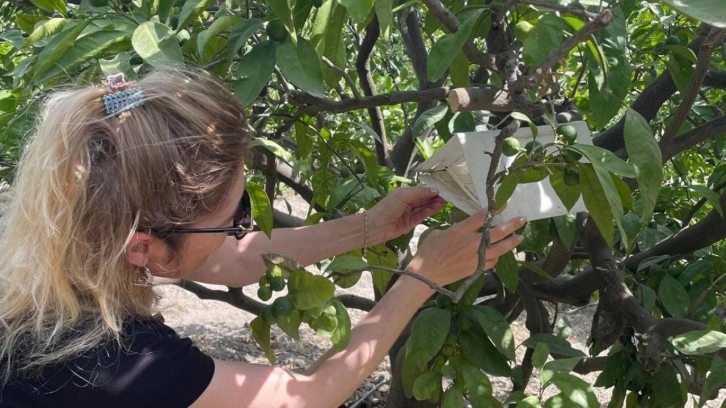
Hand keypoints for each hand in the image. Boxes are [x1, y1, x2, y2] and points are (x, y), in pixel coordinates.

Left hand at [366, 187, 445, 243]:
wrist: (376, 226)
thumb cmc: (387, 207)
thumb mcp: (403, 196)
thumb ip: (419, 193)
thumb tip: (434, 190)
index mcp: (404, 194)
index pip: (420, 191)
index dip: (430, 190)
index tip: (442, 190)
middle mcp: (407, 202)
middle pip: (423, 199)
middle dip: (434, 198)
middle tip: (446, 197)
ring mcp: (409, 213)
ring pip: (424, 208)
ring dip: (433, 205)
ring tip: (444, 202)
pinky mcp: (410, 223)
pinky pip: (421, 216)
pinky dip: (429, 212)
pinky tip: (437, 208)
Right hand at [409, 210, 525, 285]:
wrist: (426, 274)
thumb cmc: (428, 252)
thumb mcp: (438, 233)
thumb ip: (454, 230)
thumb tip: (461, 230)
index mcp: (461, 230)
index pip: (482, 217)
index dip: (496, 209)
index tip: (505, 204)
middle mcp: (472, 243)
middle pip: (497, 233)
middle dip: (512, 225)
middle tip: (522, 220)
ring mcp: (475, 257)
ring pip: (500, 249)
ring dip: (511, 243)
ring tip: (519, 238)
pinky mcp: (476, 269)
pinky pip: (492, 262)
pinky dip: (496, 257)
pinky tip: (498, 255)